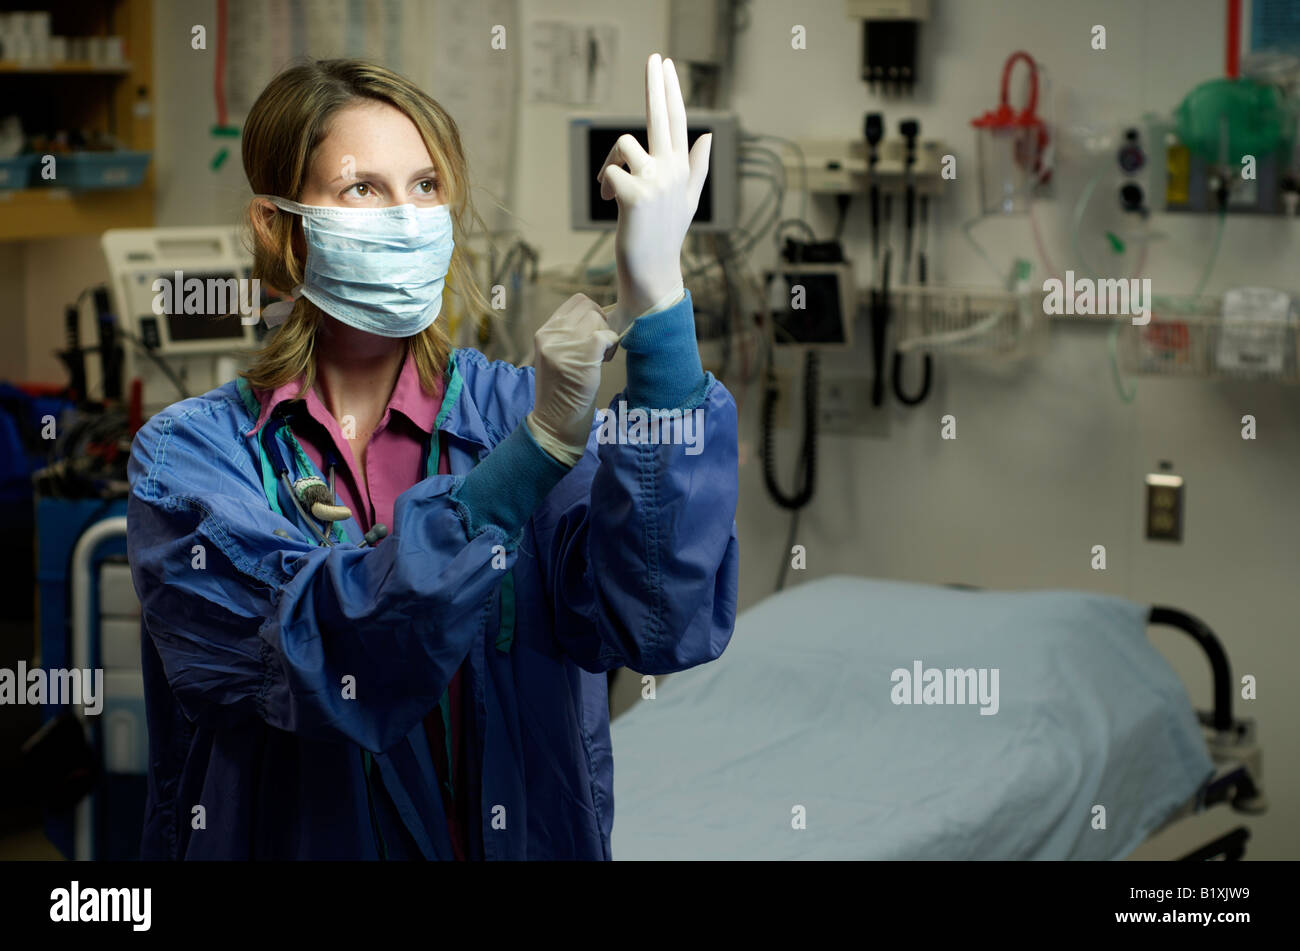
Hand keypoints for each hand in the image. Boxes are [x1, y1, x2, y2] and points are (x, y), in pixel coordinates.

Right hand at [526, 294, 618, 463]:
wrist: (555, 423)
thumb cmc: (562, 392)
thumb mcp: (557, 356)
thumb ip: (569, 335)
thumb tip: (599, 313)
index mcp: (544, 333)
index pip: (576, 302)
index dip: (592, 314)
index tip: (593, 335)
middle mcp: (551, 335)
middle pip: (589, 307)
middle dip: (601, 324)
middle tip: (599, 348)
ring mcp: (565, 345)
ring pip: (599, 319)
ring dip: (606, 336)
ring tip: (600, 358)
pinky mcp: (583, 356)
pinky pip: (608, 335)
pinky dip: (612, 347)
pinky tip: (604, 363)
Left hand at [597, 53, 711, 320]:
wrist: (654, 273)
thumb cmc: (664, 238)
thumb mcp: (686, 200)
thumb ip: (696, 167)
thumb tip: (708, 135)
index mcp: (681, 168)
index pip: (677, 120)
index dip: (670, 90)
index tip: (665, 63)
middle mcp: (672, 170)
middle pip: (662, 116)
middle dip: (657, 83)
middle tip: (654, 57)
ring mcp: (656, 181)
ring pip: (623, 146)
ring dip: (610, 165)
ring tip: (611, 188)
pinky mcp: (636, 194)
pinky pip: (612, 172)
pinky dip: (606, 183)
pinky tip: (610, 202)